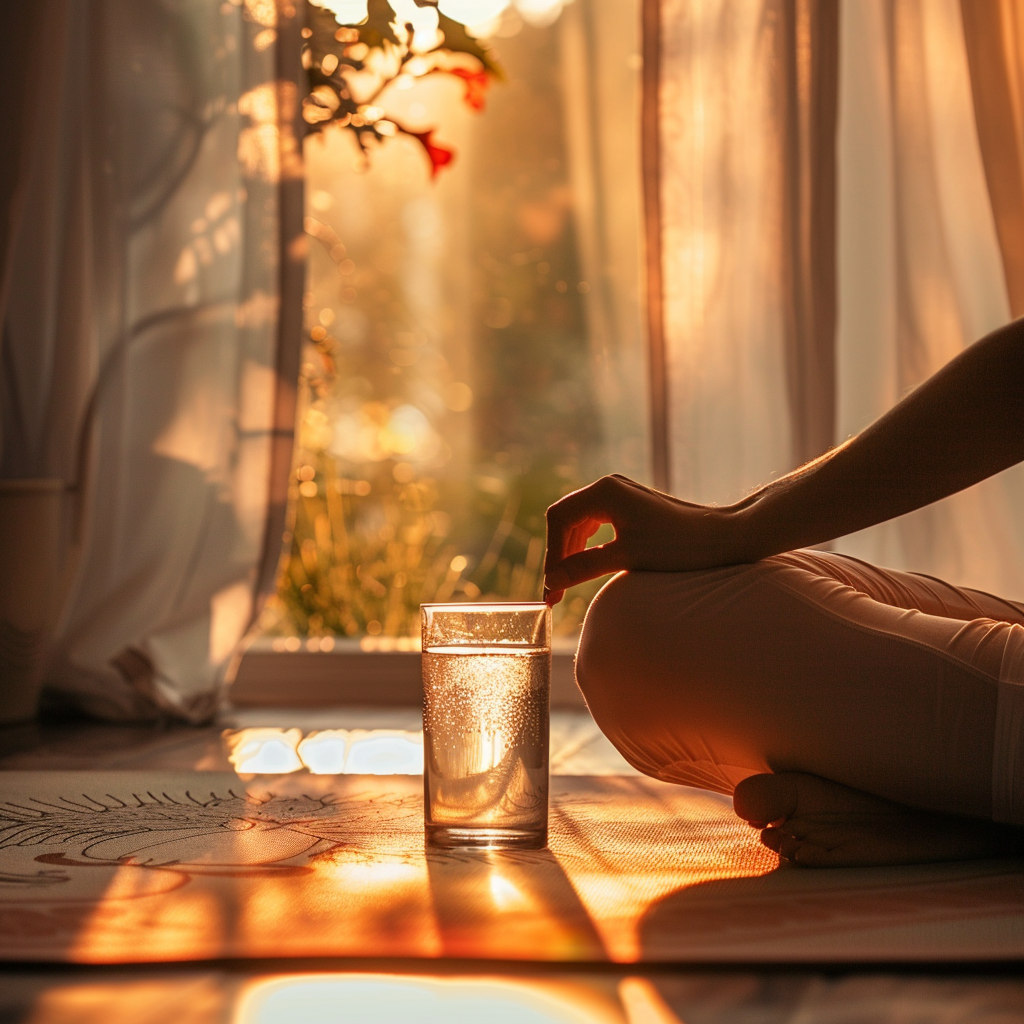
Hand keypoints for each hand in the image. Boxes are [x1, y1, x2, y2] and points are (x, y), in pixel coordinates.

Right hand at [543, 474, 746, 605]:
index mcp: (604, 492)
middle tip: (556, 591)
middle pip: (565, 518)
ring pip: (579, 522)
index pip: (558, 518)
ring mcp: (620, 494)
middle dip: (559, 554)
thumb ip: (584, 567)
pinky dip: (587, 545)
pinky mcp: (631, 506)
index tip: (552, 585)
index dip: (551, 553)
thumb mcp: (626, 558)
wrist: (723, 537)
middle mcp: (609, 486)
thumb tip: (551, 581)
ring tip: (568, 582)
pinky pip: (596, 523)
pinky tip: (588, 564)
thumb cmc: (678, 545)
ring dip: (571, 552)